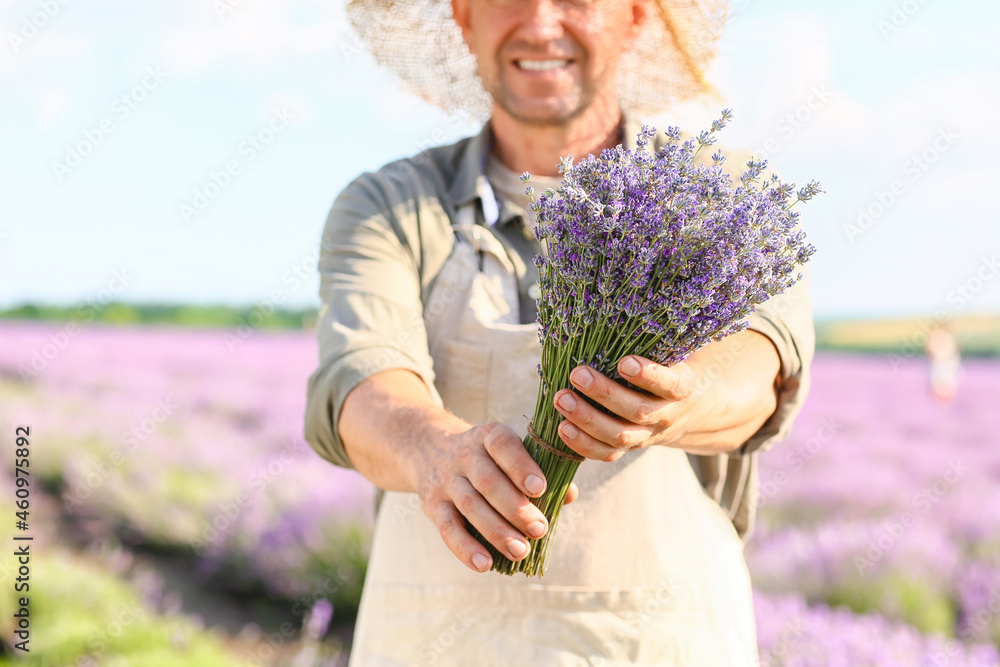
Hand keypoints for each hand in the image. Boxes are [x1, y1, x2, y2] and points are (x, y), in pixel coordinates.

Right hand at [408, 421, 578, 572]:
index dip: (521, 466)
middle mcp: (464, 455)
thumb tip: (569, 495)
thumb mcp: (508, 452)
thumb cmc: (486, 456)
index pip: (503, 445)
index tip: (541, 488)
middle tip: (539, 529)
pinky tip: (485, 564)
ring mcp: (446, 480)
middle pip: (488, 481)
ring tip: (521, 551)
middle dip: (515, 508)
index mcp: (488, 436)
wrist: (428, 448)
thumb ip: (540, 470)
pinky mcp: (432, 505)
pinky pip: (447, 528)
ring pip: (470, 506)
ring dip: (496, 531)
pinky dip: (465, 548)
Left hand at [551, 331, 780, 459]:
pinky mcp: (629, 448)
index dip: (649, 375)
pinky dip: (583, 446)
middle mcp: (666, 415)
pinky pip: (607, 454)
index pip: (670, 384)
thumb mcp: (676, 348)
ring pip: (619, 437)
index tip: (625, 361)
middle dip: (604, 393)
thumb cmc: (674, 365)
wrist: (691, 409)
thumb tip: (636, 282)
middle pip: (636, 412)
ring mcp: (647, 435)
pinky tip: (562, 428)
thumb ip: (659, 329)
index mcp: (683, 387)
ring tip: (560, 398)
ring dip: (587, 419)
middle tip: (576, 373)